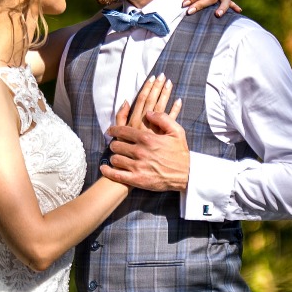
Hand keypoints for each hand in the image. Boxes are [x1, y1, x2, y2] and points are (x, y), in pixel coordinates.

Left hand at [106, 76, 189, 191]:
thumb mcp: (177, 131)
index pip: (123, 131)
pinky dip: (108, 171)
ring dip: (114, 157)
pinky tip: (105, 168)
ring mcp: (138, 166)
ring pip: (115, 159)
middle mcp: (140, 152)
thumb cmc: (180, 153)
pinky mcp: (137, 179)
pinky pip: (116, 175)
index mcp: (148, 138)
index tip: (110, 130)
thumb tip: (148, 112)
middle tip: (115, 145)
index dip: (114, 130)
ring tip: (116, 156)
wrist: (187, 175)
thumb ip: (162, 118)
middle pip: (116, 145)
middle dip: (114, 144)